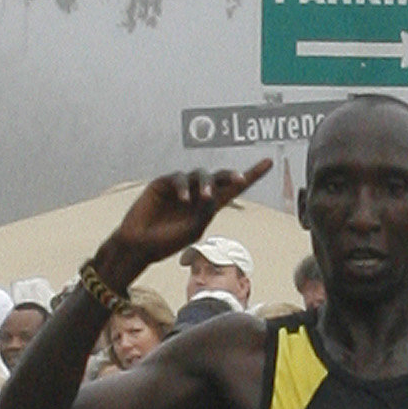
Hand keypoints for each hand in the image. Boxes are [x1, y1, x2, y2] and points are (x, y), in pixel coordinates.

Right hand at [108, 160, 273, 270]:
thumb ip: (205, 212)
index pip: (233, 189)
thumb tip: (213, 192)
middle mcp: (196, 194)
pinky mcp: (163, 183)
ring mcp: (180, 187)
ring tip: (204, 198)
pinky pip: (180, 178)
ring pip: (201, 174)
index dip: (251, 175)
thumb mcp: (192, 231)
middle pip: (219, 177)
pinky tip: (184, 199)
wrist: (138, 245)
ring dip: (206, 184)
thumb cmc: (165, 243)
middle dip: (229, 176)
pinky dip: (184, 187)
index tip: (269, 162)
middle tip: (239, 179)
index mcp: (207, 208)